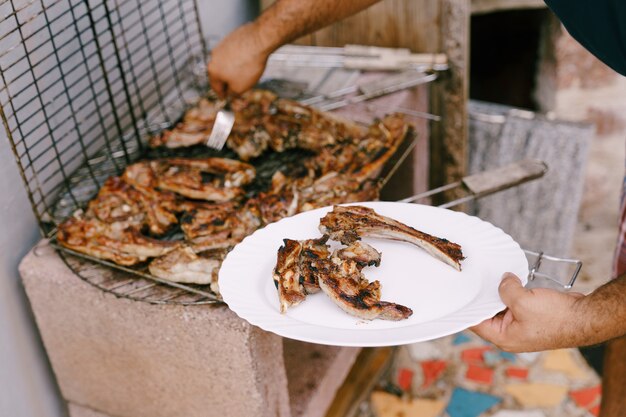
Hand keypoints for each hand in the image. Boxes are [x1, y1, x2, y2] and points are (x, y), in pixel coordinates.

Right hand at [207, 22, 270, 96]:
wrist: (259, 40)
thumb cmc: (249, 65)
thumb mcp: (240, 88)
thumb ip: (232, 93)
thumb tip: (230, 94)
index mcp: (212, 71)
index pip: (215, 87)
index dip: (222, 95)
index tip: (225, 98)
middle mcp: (214, 57)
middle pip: (219, 74)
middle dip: (227, 81)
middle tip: (234, 87)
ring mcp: (222, 45)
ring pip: (225, 62)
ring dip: (232, 69)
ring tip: (244, 73)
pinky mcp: (231, 38)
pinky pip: (233, 52)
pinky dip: (238, 58)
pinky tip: (247, 61)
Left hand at [470, 272, 585, 351]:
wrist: (585, 317)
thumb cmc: (557, 317)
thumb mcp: (523, 301)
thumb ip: (506, 290)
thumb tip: (503, 279)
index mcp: (503, 338)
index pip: (475, 323)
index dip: (467, 307)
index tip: (458, 293)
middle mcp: (510, 335)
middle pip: (487, 314)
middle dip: (483, 297)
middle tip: (473, 280)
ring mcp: (520, 326)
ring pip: (500, 308)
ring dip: (498, 294)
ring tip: (490, 277)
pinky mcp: (530, 318)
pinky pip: (513, 304)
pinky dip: (510, 294)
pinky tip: (507, 280)